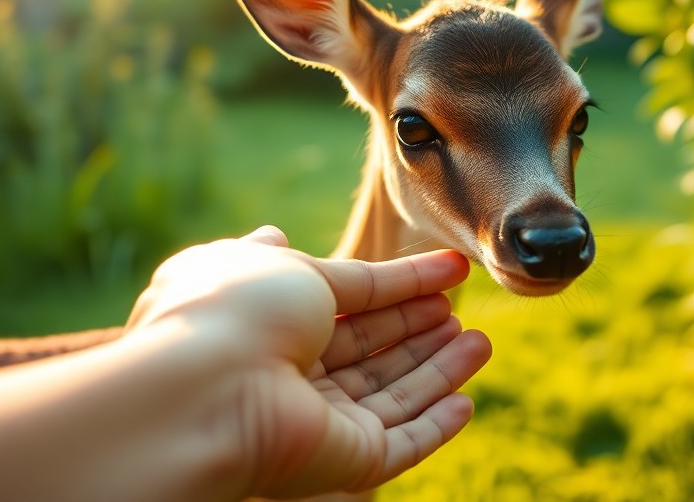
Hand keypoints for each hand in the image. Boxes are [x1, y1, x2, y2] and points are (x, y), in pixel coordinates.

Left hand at [124, 226, 491, 497]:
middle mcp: (293, 375)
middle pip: (372, 350)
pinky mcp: (347, 461)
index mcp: (272, 322)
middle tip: (461, 306)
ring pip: (393, 396)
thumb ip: (302, 261)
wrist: (212, 387)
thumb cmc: (239, 312)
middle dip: (418, 328)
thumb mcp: (280, 264)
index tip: (451, 268)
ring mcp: (320, 422)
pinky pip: (401, 445)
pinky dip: (436, 427)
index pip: (351, 300)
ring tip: (481, 341)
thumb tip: (277, 232)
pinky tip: (467, 402)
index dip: (401, 283)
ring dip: (439, 370)